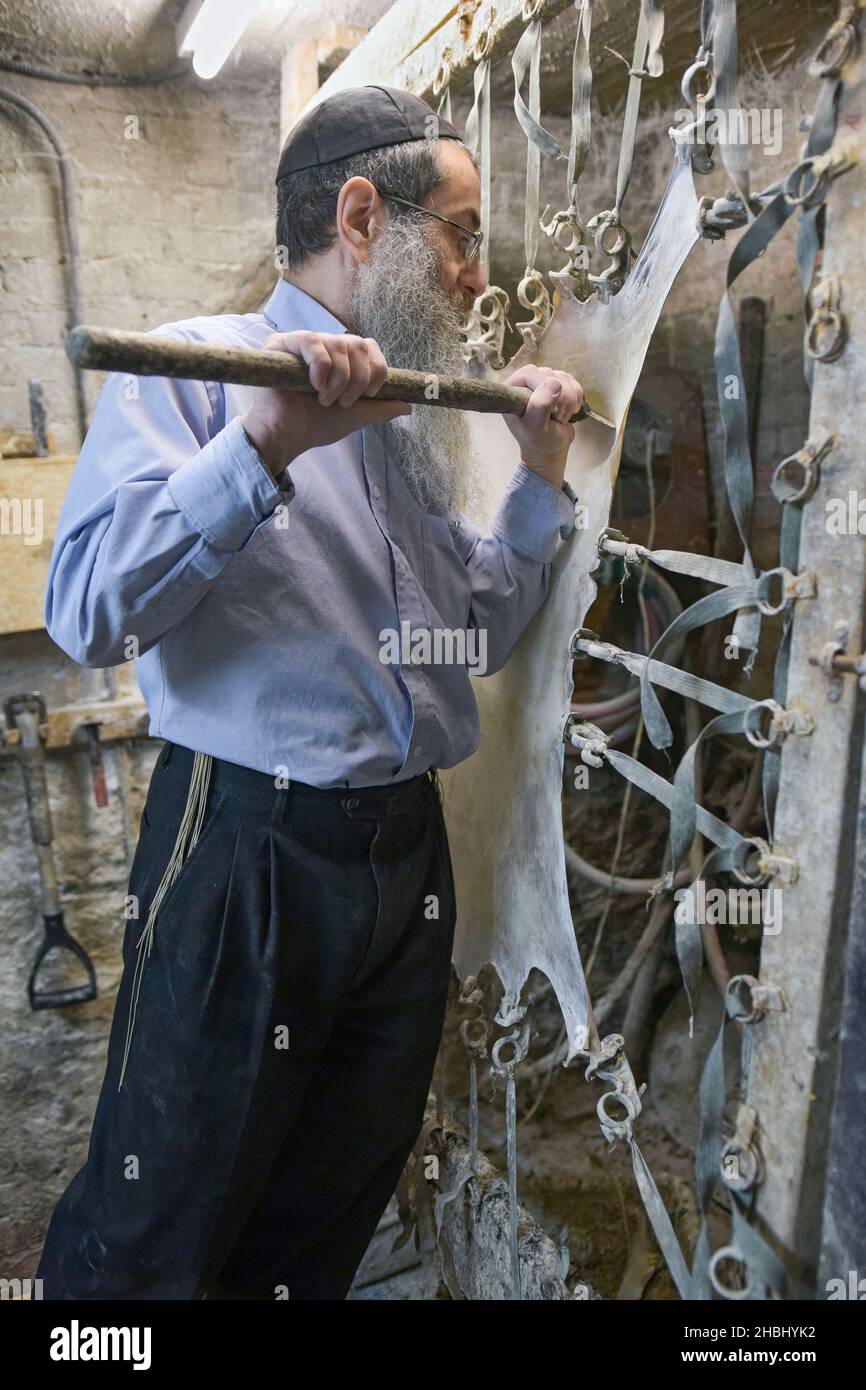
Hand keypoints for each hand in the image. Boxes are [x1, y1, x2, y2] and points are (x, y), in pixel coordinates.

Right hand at [240, 330, 410, 477]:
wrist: (287, 437)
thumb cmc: (315, 425)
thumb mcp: (356, 416)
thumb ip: (380, 408)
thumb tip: (407, 405)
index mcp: (342, 359)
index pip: (369, 346)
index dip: (376, 368)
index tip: (369, 394)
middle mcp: (325, 347)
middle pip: (358, 344)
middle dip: (358, 379)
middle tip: (344, 402)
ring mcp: (304, 344)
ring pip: (338, 344)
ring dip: (339, 380)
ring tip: (325, 400)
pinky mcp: (283, 344)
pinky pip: (312, 342)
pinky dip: (321, 368)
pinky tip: (314, 387)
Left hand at [502, 365, 583, 489]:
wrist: (550, 450)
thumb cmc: (538, 442)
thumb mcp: (536, 428)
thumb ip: (540, 407)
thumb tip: (554, 384)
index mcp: (512, 390)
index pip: (530, 373)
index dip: (543, 387)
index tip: (549, 409)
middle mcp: (525, 383)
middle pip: (549, 374)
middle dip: (561, 397)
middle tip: (556, 416)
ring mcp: (542, 382)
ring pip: (563, 377)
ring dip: (569, 400)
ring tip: (560, 417)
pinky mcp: (557, 385)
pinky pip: (572, 381)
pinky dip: (576, 397)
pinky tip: (568, 411)